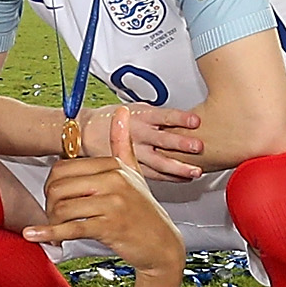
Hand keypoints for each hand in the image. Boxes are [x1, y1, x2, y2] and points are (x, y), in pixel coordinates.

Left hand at [24, 109, 186, 275]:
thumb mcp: (135, 173)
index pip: (64, 168)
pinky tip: (33, 234)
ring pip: (62, 207)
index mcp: (115, 167)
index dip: (51, 184)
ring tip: (56, 228)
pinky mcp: (110, 227)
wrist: (162, 244)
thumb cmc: (145, 211)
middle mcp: (114, 181)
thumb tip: (121, 111)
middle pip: (59, 187)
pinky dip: (49, 233)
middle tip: (53, 215)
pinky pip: (71, 227)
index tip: (53, 196)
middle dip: (49, 204)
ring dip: (51, 222)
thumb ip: (123, 143)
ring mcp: (113, 203)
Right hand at [80, 103, 202, 179]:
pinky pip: (152, 174)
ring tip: (195, 171)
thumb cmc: (113, 118)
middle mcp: (138, 134)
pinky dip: (169, 177)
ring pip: (158, 162)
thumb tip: (184, 118)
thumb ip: (157, 115)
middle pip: (161, 139)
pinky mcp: (130, 166)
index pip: (163, 116)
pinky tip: (184, 178)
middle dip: (180, 144)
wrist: (87, 133)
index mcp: (140, 116)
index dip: (179, 118)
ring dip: (178, 167)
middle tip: (198, 147)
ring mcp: (134, 152)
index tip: (195, 121)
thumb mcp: (135, 108)